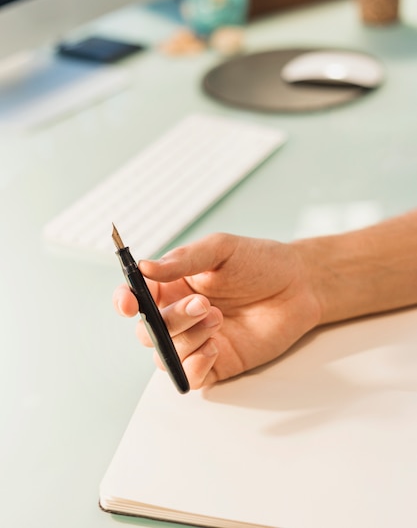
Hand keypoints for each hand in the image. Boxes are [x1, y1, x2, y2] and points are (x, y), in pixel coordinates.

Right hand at [113, 233, 321, 388]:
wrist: (299, 285)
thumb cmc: (259, 261)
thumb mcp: (220, 249)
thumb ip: (183, 260)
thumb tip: (144, 267)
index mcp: (172, 284)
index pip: (135, 297)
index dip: (124, 301)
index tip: (128, 303)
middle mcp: (179, 314)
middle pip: (148, 330)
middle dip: (170, 320)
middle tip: (203, 305)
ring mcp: (196, 340)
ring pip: (166, 354)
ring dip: (187, 339)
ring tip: (218, 318)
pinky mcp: (216, 362)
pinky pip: (189, 377)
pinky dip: (194, 367)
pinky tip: (215, 347)